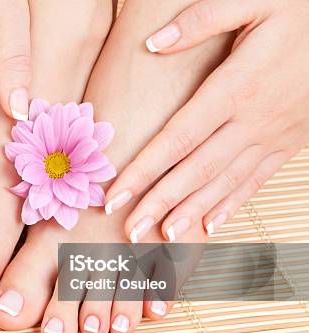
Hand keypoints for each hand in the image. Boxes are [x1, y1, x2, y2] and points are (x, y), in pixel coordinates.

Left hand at [104, 0, 308, 241]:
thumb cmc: (299, 8)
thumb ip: (201, 20)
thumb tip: (153, 43)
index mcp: (236, 87)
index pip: (178, 138)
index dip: (144, 169)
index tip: (116, 194)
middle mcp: (253, 119)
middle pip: (196, 169)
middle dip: (159, 202)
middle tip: (130, 230)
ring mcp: (274, 134)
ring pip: (225, 182)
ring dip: (191, 211)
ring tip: (162, 236)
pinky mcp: (290, 141)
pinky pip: (256, 180)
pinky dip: (231, 205)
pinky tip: (210, 225)